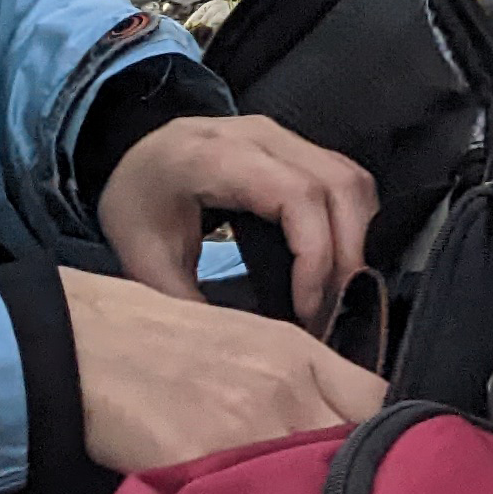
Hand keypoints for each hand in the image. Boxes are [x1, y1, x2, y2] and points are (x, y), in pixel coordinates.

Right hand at [58, 266, 383, 471]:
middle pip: (360, 446)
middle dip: (359, 472)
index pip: (381, 402)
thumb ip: (303, 375)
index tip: (382, 456)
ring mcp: (250, 429)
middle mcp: (287, 390)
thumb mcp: (253, 338)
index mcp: (300, 354)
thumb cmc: (167, 339)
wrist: (94, 343)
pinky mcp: (207, 466)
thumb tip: (343, 417)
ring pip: (318, 481)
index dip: (387, 434)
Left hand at [94, 111, 379, 329]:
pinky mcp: (298, 147)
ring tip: (339, 297)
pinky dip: (353, 225)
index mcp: (219, 157)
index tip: (308, 311)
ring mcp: (285, 136)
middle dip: (348, 257)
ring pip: (352, 180)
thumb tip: (239, 357)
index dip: (316, 255)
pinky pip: (345, 179)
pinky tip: (338, 268)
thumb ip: (190, 306)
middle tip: (334, 315)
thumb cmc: (137, 205)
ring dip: (358, 241)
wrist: (133, 157)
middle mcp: (262, 136)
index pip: (297, 195)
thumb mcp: (145, 261)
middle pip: (339, 186)